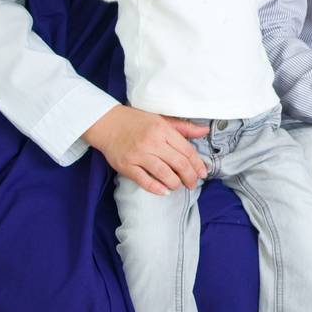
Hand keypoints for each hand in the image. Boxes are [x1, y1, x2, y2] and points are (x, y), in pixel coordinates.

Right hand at [83, 105, 208, 194]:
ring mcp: (138, 154)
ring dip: (175, 183)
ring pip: (163, 173)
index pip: (186, 150)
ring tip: (178, 186)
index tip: (203, 173)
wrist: (107, 123)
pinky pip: (143, 180)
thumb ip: (183, 127)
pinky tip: (164, 191)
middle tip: (193, 183)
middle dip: (189, 176)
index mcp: (162, 130)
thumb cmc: (136, 121)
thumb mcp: (161, 119)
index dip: (197, 164)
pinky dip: (156, 188)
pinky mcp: (126, 165)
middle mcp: (152, 142)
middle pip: (178, 163)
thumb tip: (204, 131)